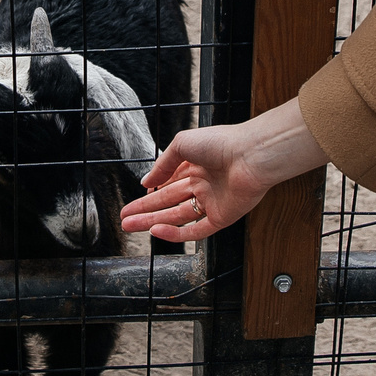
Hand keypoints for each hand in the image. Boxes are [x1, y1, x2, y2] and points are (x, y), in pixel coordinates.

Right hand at [122, 99, 328, 242]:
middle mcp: (202, 186)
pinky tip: (156, 231)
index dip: (150, 194)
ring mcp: (211, 203)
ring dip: (152, 222)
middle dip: (144, 211)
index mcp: (195, 167)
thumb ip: (163, 164)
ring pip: (176, 217)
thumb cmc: (220, 142)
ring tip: (129, 226)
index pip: (168, 184)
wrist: (251, 154)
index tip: (134, 201)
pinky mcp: (221, 218)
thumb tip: (146, 182)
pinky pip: (196, 230)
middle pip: (167, 203)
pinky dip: (175, 233)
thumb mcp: (182, 144)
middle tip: (124, 220)